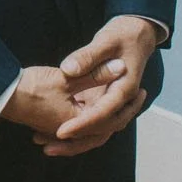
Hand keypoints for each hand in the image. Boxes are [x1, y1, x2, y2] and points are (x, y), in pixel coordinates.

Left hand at [40, 16, 157, 155]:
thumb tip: (69, 70)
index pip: (102, 113)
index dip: (81, 124)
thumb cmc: (123, 35)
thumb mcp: (105, 41)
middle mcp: (120, 102)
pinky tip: (49, 132)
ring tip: (44, 144)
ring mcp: (110, 103)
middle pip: (100, 131)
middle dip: (74, 143)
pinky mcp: (101, 100)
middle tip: (49, 147)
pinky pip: (88, 121)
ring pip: (94, 131)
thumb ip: (87, 56)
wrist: (137, 34)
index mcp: (124, 89)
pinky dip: (72, 129)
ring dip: (72, 141)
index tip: (60, 131)